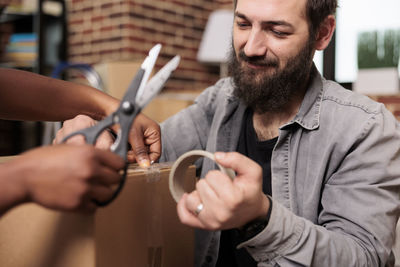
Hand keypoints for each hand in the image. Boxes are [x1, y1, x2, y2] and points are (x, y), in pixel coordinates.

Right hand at [7, 144, 124, 211]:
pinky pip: (94, 208)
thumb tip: (106, 161)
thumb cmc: (44, 160)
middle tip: (100, 181)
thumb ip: (91, 154)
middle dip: (109, 180)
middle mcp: (91, 170)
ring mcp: (85, 188)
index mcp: (91, 154)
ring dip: (101, 194)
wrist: (25, 176)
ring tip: (90, 190)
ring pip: (108, 194)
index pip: (119, 163)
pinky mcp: (78, 204)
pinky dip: (89, 205)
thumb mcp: (71, 148)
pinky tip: (81, 198)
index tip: (112, 170)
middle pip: (116, 179)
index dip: (115, 167)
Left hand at [54, 113, 161, 166]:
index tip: (140, 163)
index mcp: (154, 132)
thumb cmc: (125, 117)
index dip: (149, 159)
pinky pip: (133, 150)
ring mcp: (141, 138)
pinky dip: (128, 150)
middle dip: (137, 156)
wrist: (111, 111)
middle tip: (128, 154)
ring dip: (131, 154)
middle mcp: (149, 136)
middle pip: (147, 154)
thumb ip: (140, 151)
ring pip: (139, 153)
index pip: (156, 153)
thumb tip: (146, 164)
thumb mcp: (133, 136)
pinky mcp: (133, 139)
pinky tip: (122, 145)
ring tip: (124, 147)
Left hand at [177, 152, 269, 229]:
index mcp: (233, 198)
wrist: (253, 213)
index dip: (219, 175)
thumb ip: (237, 159)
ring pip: (191, 199)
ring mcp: (210, 221)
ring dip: (200, 195)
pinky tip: (193, 200)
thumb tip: (217, 156)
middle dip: (210, 184)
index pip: (211, 176)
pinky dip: (184, 207)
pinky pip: (184, 217)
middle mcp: (220, 212)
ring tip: (213, 197)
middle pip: (200, 185)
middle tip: (222, 190)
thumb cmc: (251, 191)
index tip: (228, 181)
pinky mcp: (203, 226)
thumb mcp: (252, 171)